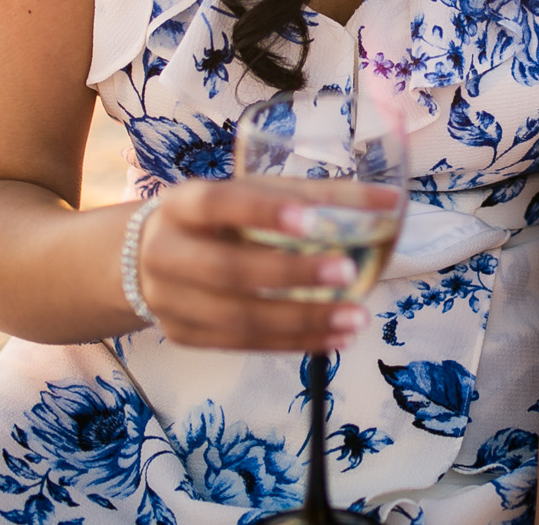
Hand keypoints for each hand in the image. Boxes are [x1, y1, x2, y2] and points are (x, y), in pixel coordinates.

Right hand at [133, 179, 370, 350]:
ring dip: (301, 321)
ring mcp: (171, 301)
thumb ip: (315, 195)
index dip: (262, 212)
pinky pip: (243, 344)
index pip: (218, 204)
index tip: (311, 221)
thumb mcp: (254, 193)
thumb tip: (391, 201)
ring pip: (237, 318)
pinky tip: (334, 338)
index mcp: (182, 205)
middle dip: (289, 275)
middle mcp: (167, 253)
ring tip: (355, 316)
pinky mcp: (184, 336)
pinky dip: (293, 343)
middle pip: (226, 270)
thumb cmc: (221, 219)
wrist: (147, 259)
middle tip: (347, 273)